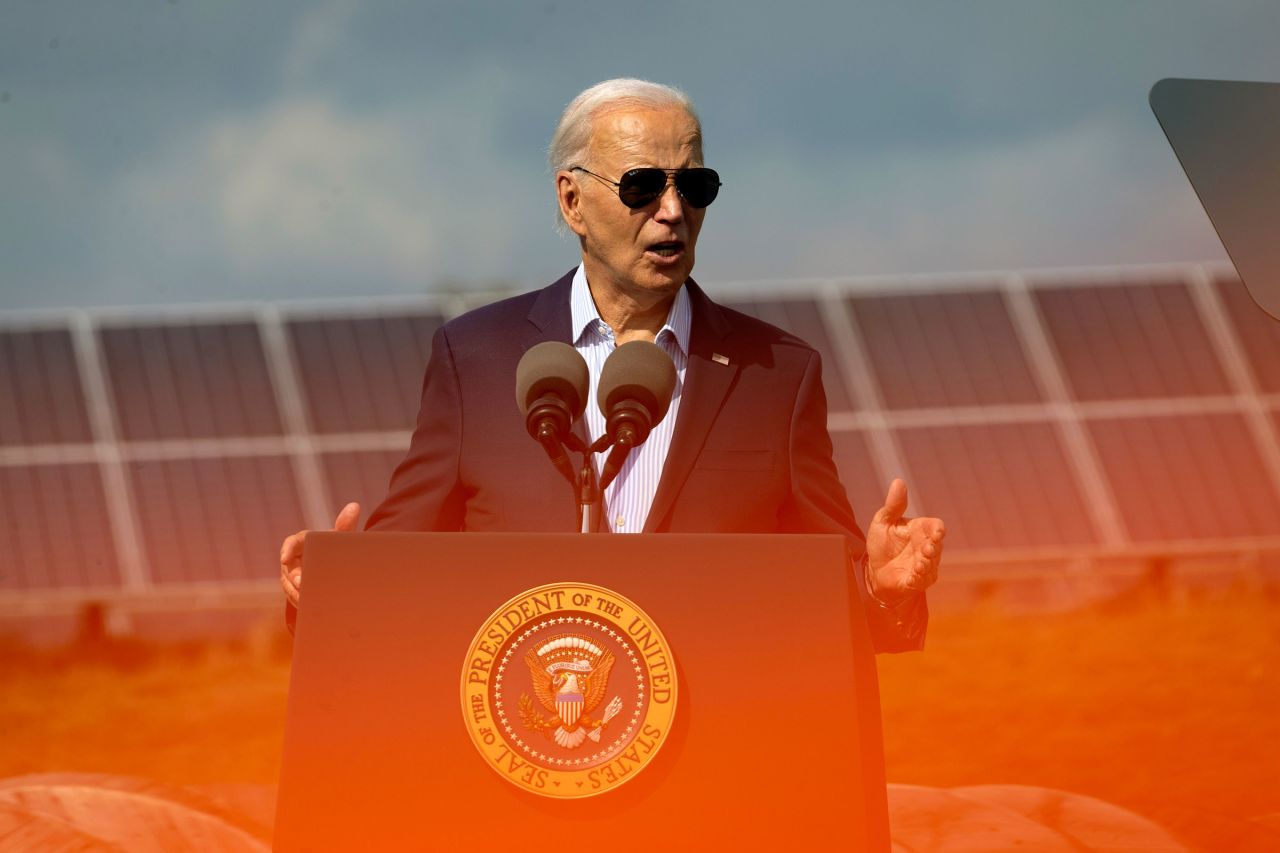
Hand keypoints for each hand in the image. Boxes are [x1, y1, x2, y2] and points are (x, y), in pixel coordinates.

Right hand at [279, 502, 360, 606]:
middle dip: (293, 576)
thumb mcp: (339, 538)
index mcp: (303, 542)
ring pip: (289, 585)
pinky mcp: (294, 590)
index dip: (287, 550)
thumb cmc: (334, 548)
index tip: (285, 558)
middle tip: (301, 583)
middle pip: (289, 568)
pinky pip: (294, 596)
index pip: (291, 543)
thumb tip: (355, 506)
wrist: (334, 566)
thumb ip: (345, 525)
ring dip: (296, 592)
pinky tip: (309, 607)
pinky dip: (301, 601)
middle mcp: (293, 559)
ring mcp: (291, 576)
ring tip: (305, 598)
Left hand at [866, 479, 944, 603]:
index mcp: (920, 530)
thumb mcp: (883, 522)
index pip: (935, 526)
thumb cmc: (882, 543)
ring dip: (926, 564)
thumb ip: (893, 505)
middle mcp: (926, 547)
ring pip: (931, 565)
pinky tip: (913, 577)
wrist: (874, 570)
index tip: (937, 531)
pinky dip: (918, 580)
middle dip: (933, 548)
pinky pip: (921, 581)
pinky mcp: (918, 582)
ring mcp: (924, 566)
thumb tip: (898, 481)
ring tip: (920, 564)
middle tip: (928, 548)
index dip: (937, 529)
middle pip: (936, 546)